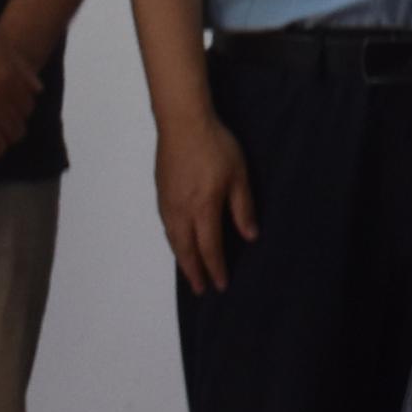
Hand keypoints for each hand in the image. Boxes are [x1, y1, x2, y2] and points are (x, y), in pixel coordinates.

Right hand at [155, 111, 255, 290]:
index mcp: (203, 209)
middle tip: (200, 290)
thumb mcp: (238, 175)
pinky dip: (173, 242)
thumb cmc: (215, 146)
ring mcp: (167, 203)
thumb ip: (242, 207)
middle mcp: (181, 212)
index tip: (220, 284)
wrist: (182, 122)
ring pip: (173, 240)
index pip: (209, 247)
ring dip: (182, 259)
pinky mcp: (161, 193)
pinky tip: (178, 241)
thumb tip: (250, 236)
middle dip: (194, 272)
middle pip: (186, 250)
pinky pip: (167, 227)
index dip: (215, 268)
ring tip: (189, 271)